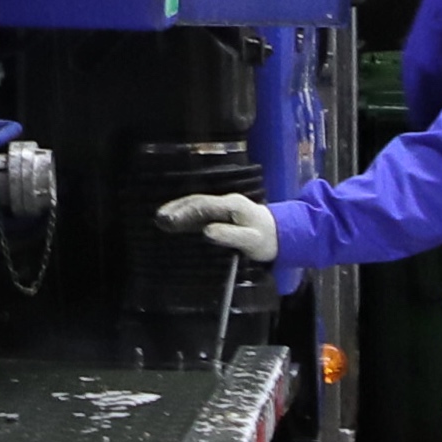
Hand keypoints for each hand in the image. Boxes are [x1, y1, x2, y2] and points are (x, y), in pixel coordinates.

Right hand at [155, 192, 279, 262]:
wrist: (283, 235)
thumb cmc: (267, 240)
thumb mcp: (251, 240)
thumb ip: (230, 236)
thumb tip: (206, 231)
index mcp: (232, 205)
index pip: (203, 204)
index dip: (184, 211)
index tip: (168, 219)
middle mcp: (226, 202)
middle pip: (197, 201)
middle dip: (176, 208)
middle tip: (158, 218)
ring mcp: (224, 207)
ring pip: (197, 204)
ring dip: (179, 209)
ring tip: (161, 218)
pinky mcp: (223, 214)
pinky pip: (201, 212)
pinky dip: (187, 215)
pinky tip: (176, 221)